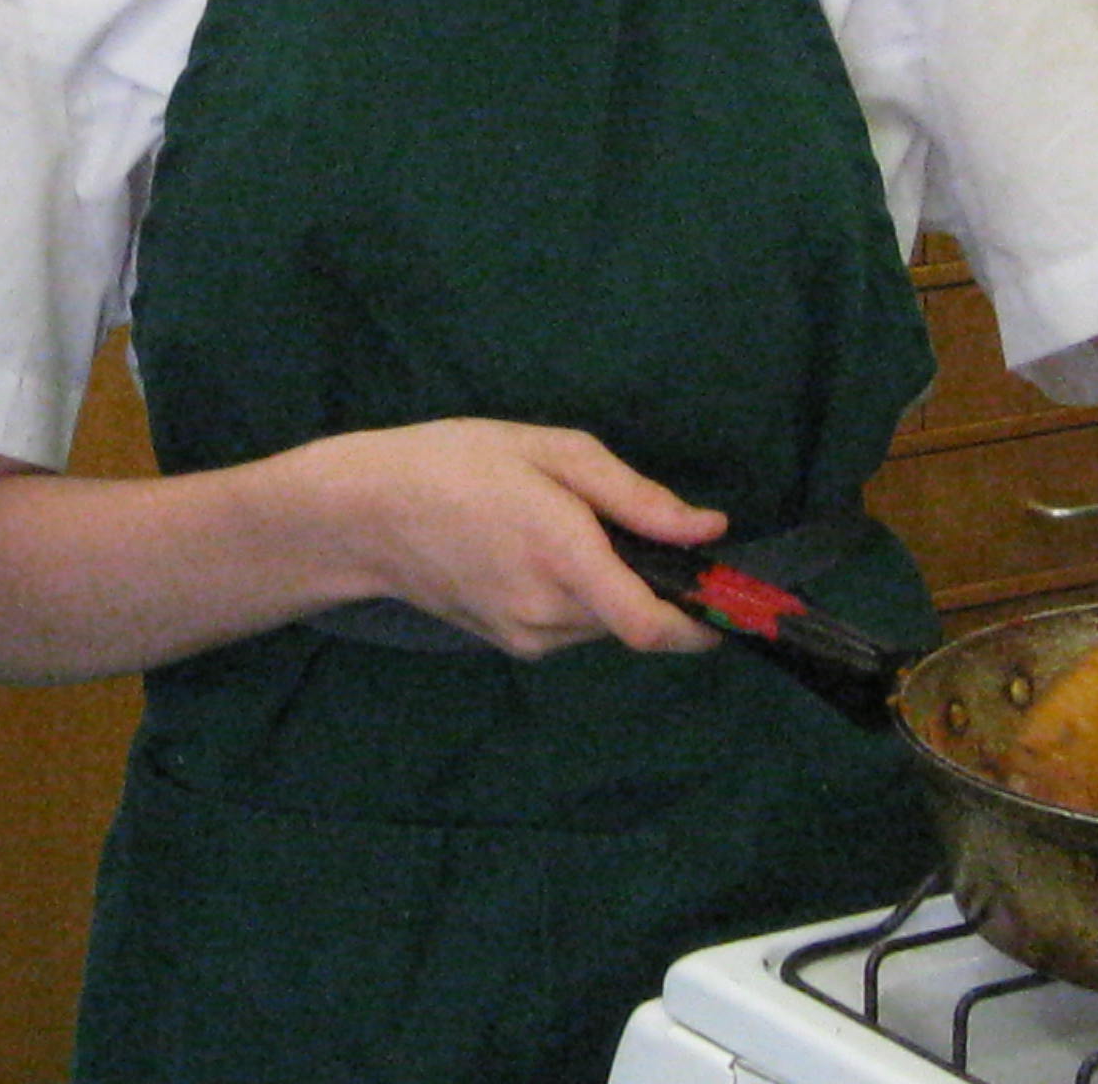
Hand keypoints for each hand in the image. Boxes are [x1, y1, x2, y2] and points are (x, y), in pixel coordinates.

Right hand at [317, 419, 725, 660]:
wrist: (365, 514)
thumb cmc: (456, 462)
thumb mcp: (550, 451)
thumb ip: (634, 495)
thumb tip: (708, 529)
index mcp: (566, 559)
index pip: (654, 625)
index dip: (704, 625)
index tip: (731, 602)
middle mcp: (551, 614)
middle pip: (638, 620)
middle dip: (653, 585)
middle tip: (624, 527)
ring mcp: (528, 638)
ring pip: (606, 624)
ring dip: (613, 590)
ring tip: (566, 530)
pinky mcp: (511, 646)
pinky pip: (572, 627)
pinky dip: (579, 598)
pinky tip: (536, 553)